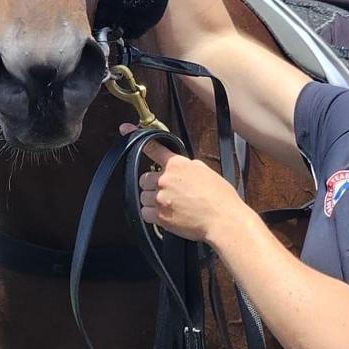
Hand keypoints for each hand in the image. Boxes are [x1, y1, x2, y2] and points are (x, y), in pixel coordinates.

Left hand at [123, 126, 242, 242]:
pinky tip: (167, 215)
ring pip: (143, 196)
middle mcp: (166, 178)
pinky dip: (152, 215)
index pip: (153, 147)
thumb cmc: (219, 197)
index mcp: (177, 164)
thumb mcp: (204, 171)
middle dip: (153, 185)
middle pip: (144, 179)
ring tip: (171, 205)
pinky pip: (145, 213)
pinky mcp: (160, 216)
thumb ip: (186, 166)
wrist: (223, 219)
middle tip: (169, 192)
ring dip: (153, 201)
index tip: (125, 129)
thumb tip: (177, 168)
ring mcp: (161, 197)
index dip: (136, 135)